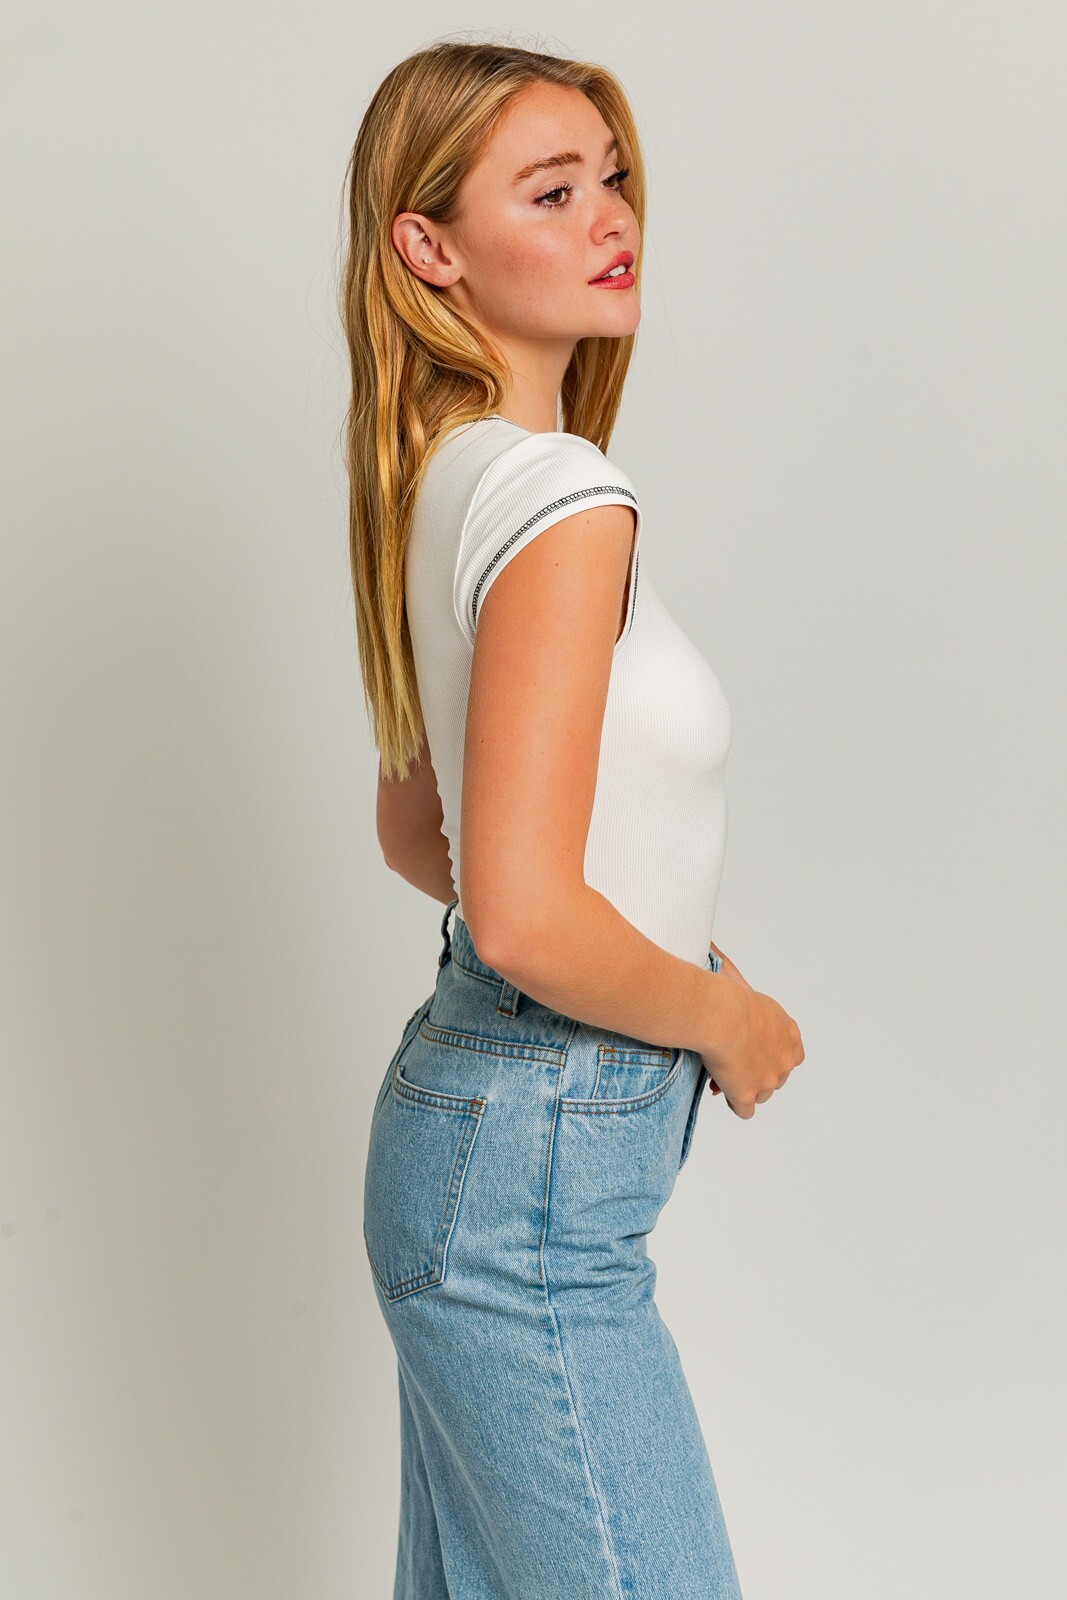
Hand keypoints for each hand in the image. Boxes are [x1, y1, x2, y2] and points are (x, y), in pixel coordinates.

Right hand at [700, 968, 803, 1117]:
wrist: (722, 1016)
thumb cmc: (729, 998)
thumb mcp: (744, 988)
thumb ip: (743, 991)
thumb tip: (726, 971)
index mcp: (789, 1033)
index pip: (790, 1054)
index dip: (770, 1054)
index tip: (752, 1050)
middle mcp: (785, 1059)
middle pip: (775, 1076)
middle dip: (756, 1072)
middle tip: (732, 1063)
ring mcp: (768, 1080)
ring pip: (761, 1094)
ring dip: (744, 1088)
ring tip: (722, 1076)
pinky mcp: (748, 1095)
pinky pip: (744, 1110)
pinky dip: (734, 1103)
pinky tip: (723, 1094)